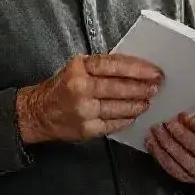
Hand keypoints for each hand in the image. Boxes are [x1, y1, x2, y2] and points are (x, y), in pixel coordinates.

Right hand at [16, 54, 161, 142]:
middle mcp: (80, 88)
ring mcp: (83, 110)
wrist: (38, 113)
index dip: (137, 68)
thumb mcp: (77, 67)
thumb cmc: (62, 87)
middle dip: (142, 88)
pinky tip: (134, 114)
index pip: (114, 65)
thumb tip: (135, 68)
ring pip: (119, 107)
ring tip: (147, 101)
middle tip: (156, 87)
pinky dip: (126, 119)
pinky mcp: (86, 129)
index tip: (154, 71)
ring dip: (137, 104)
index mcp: (79, 68)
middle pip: (119, 88)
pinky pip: (113, 124)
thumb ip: (102, 67)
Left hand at [146, 114, 194, 183]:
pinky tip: (153, 144)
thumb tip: (194, 112)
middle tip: (167, 122)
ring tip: (156, 131)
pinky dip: (162, 158)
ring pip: (187, 163)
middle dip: (181, 136)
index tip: (185, 116)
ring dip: (169, 146)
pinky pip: (176, 171)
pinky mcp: (194, 180)